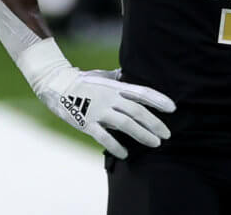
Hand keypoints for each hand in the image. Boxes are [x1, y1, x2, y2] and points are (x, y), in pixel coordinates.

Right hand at [18, 39, 175, 157]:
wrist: (56, 85)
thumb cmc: (84, 80)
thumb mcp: (105, 76)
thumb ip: (120, 79)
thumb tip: (132, 76)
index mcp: (116, 87)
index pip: (142, 92)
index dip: (159, 100)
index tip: (173, 108)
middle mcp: (110, 98)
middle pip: (137, 111)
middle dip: (154, 123)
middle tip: (167, 134)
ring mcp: (99, 111)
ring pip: (125, 124)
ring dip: (142, 134)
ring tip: (155, 143)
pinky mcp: (86, 123)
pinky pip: (103, 137)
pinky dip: (115, 146)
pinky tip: (126, 154)